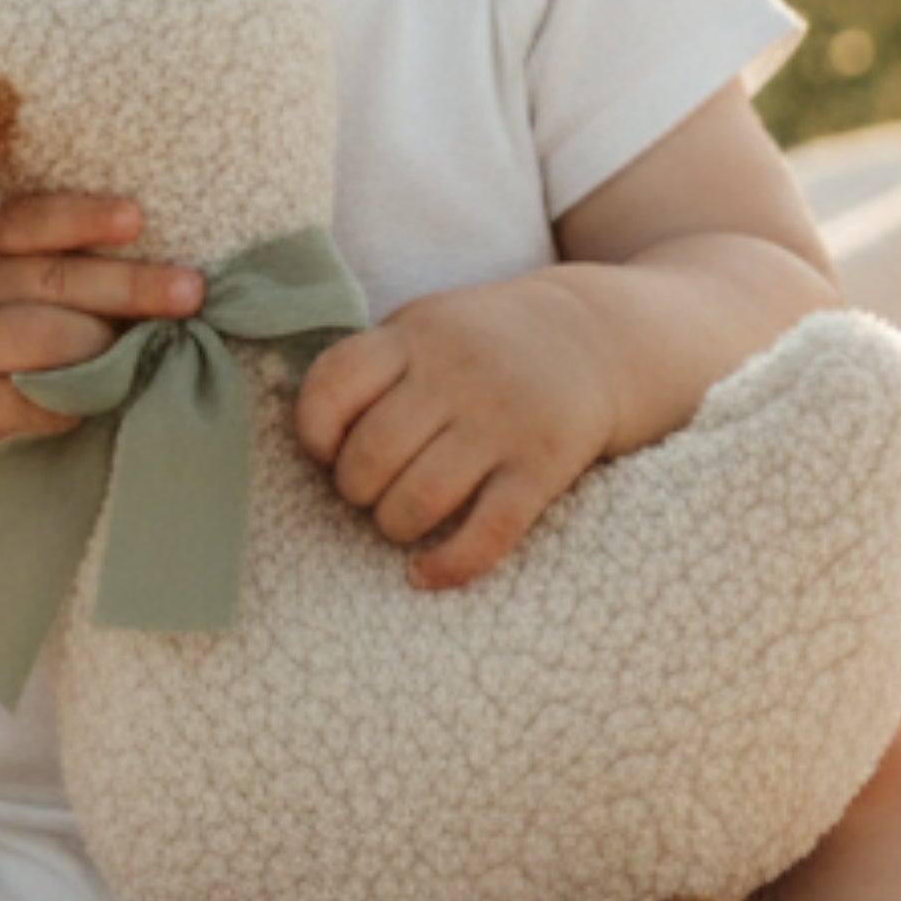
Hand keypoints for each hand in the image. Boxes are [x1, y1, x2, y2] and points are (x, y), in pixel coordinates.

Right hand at [0, 194, 203, 474]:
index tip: (137, 220)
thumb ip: (40, 256)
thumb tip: (149, 258)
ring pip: (54, 343)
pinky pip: (41, 404)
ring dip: (113, 346)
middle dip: (133, 288)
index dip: (85, 220)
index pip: (32, 221)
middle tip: (190, 292)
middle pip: (58, 282)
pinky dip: (84, 399)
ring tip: (158, 347)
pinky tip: (116, 395)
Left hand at [290, 277, 616, 590]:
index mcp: (416, 337)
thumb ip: (371, 365)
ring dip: (394, 524)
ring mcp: (503, 423)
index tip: (325, 450)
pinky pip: (487, 534)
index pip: (335, 381)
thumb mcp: (424, 326)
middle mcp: (458, 376)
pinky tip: (424, 574)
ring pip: (421, 499)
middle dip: (356, 488)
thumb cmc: (480, 345)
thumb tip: (308, 437)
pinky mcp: (542, 468)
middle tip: (368, 489)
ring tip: (399, 519)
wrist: (592, 338)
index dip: (314, 429)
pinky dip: (448, 566)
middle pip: (373, 452)